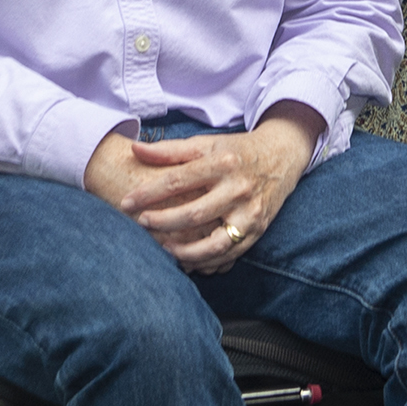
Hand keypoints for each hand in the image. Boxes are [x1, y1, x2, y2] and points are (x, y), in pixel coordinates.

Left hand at [122, 107, 320, 273]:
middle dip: (161, 222)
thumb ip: (169, 150)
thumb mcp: (206, 144)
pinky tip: (186, 259)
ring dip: (183, 251)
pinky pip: (228, 254)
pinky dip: (205, 261)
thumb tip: (134, 150)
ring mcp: (249, 213)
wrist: (281, 156)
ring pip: (212, 243)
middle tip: (140, 224)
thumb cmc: (235, 151)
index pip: (177, 180)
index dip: (148, 193)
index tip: (125, 202)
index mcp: (221, 162)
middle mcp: (237, 188)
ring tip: (162, 249)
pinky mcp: (257, 231)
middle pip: (192, 213)